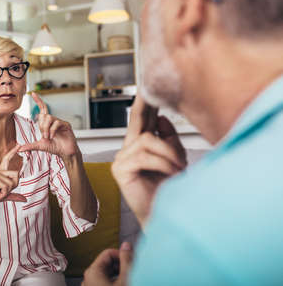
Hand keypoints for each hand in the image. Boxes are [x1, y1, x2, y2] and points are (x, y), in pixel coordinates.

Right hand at [0, 145, 26, 208]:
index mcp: (0, 173)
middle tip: (4, 192)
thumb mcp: (3, 196)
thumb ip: (13, 195)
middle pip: (16, 174)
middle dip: (14, 186)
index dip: (13, 152)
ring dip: (6, 192)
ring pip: (11, 182)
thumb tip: (25, 199)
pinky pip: (6, 186)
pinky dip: (3, 193)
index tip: (19, 145)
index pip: (7, 159)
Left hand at [19, 92, 78, 157]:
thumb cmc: (55, 148)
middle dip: (42, 126)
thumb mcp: (40, 146)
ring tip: (48, 137)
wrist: (65, 153)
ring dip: (46, 128)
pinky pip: (57, 123)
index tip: (33, 93)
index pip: (43, 109)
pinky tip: (53, 137)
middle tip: (44, 136)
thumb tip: (19, 149)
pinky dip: (52, 130)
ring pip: (49, 118)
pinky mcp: (66, 125)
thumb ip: (30, 146)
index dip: (38, 101)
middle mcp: (54, 121)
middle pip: (44, 115)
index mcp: (48, 123)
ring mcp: (60, 122)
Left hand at [82, 242, 132, 285]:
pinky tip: (122, 283)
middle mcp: (88, 278)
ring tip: (129, 277)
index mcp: (92, 271)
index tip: (131, 259)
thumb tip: (126, 245)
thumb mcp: (124, 278)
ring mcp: (90, 285)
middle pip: (107, 263)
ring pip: (107, 273)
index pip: (108, 253)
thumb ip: (126, 260)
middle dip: (121, 264)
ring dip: (119, 273)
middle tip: (132, 269)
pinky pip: (105, 281)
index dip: (122, 254)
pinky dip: (114, 280)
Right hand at [112, 96, 186, 226]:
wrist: (164, 214)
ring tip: (179, 167)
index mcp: (139, 147)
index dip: (145, 103)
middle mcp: (127, 150)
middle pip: (137, 121)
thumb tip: (162, 118)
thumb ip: (168, 138)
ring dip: (169, 153)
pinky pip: (143, 155)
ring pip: (147, 140)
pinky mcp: (120, 169)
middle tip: (149, 91)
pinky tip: (171, 172)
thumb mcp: (174, 158)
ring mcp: (121, 159)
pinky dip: (162, 163)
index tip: (148, 87)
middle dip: (146, 105)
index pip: (141, 120)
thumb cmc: (169, 189)